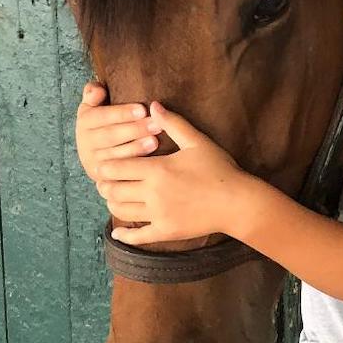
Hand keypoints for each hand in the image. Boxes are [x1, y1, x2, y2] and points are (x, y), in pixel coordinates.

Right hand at [75, 81, 161, 181]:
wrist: (96, 152)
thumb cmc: (105, 121)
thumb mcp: (95, 105)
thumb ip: (94, 93)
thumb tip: (98, 91)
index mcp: (85, 121)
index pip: (102, 116)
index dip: (122, 113)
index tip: (143, 109)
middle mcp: (85, 142)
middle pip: (110, 136)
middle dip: (134, 130)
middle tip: (156, 125)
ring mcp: (93, 161)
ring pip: (115, 155)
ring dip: (136, 148)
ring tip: (155, 141)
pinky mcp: (102, 177)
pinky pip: (118, 173)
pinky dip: (133, 166)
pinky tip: (150, 161)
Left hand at [97, 102, 246, 244]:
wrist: (237, 202)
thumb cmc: (219, 169)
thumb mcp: (197, 142)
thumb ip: (173, 123)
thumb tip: (153, 105)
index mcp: (157, 169)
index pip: (117, 167)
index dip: (106, 166)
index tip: (104, 164)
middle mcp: (153, 193)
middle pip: (113, 190)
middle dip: (105, 184)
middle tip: (105, 180)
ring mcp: (158, 215)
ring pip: (121, 211)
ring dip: (112, 204)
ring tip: (114, 197)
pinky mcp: (166, 231)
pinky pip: (138, 237)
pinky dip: (124, 235)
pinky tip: (117, 232)